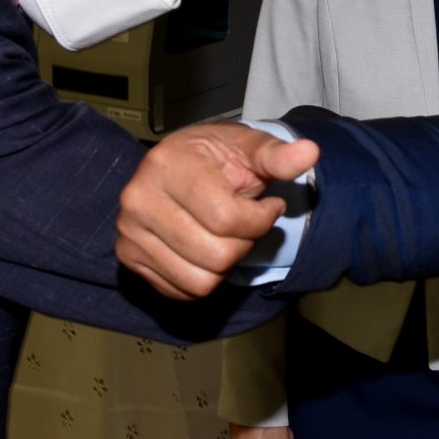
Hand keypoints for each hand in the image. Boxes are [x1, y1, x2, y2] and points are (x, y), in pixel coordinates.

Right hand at [114, 121, 318, 298]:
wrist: (180, 163)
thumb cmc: (218, 156)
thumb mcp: (250, 147)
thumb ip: (278, 155)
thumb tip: (309, 152)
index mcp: (167, 165)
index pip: (226, 218)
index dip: (260, 219)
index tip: (268, 206)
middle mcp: (139, 200)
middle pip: (215, 255)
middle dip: (245, 243)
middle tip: (247, 222)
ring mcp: (129, 232)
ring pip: (200, 281)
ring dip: (227, 264)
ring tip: (227, 234)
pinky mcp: (129, 258)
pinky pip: (182, 291)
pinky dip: (205, 277)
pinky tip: (207, 247)